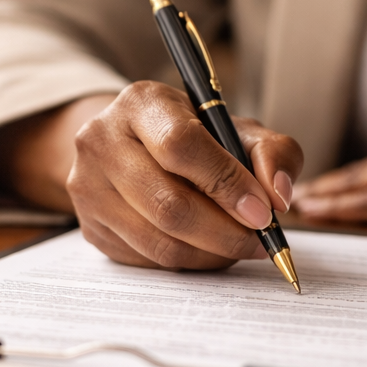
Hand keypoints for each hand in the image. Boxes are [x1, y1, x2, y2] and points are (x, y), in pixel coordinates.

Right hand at [36, 82, 302, 268]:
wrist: (136, 147)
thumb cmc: (196, 137)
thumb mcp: (238, 129)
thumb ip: (272, 153)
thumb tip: (278, 196)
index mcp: (141, 103)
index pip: (180, 146)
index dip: (226, 184)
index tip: (263, 212)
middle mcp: (102, 140)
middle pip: (168, 204)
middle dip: (225, 233)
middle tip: (259, 241)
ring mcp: (88, 187)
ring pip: (159, 241)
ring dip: (211, 255)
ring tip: (239, 246)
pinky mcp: (90, 226)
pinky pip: (146, 260)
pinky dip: (188, 263)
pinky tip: (208, 250)